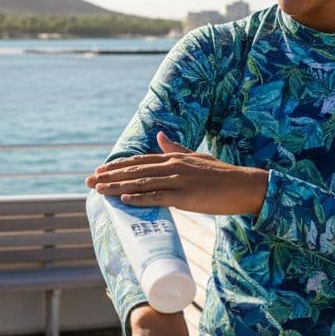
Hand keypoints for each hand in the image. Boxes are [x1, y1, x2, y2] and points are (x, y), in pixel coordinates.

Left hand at [86, 131, 268, 216]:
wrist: (245, 186)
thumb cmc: (222, 176)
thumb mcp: (198, 157)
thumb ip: (177, 148)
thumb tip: (160, 136)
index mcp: (175, 158)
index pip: (140, 161)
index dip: (118, 166)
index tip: (100, 171)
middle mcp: (174, 166)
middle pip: (135, 170)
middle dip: (110, 176)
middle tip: (89, 181)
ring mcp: (180, 181)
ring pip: (142, 183)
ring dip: (118, 187)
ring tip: (99, 190)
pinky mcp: (186, 196)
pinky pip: (158, 197)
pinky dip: (140, 198)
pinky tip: (125, 199)